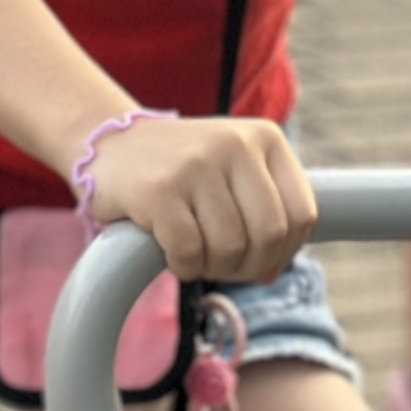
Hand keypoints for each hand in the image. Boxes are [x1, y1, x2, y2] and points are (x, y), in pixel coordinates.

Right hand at [79, 115, 318, 286]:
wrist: (108, 146)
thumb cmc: (178, 169)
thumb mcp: (232, 168)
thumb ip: (261, 209)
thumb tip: (274, 272)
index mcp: (264, 138)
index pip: (302, 213)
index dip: (284, 251)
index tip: (257, 260)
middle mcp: (234, 145)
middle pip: (269, 235)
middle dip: (247, 265)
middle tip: (222, 266)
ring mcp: (195, 165)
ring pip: (230, 246)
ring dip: (213, 268)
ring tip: (195, 259)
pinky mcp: (158, 190)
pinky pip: (189, 251)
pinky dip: (184, 267)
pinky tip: (173, 257)